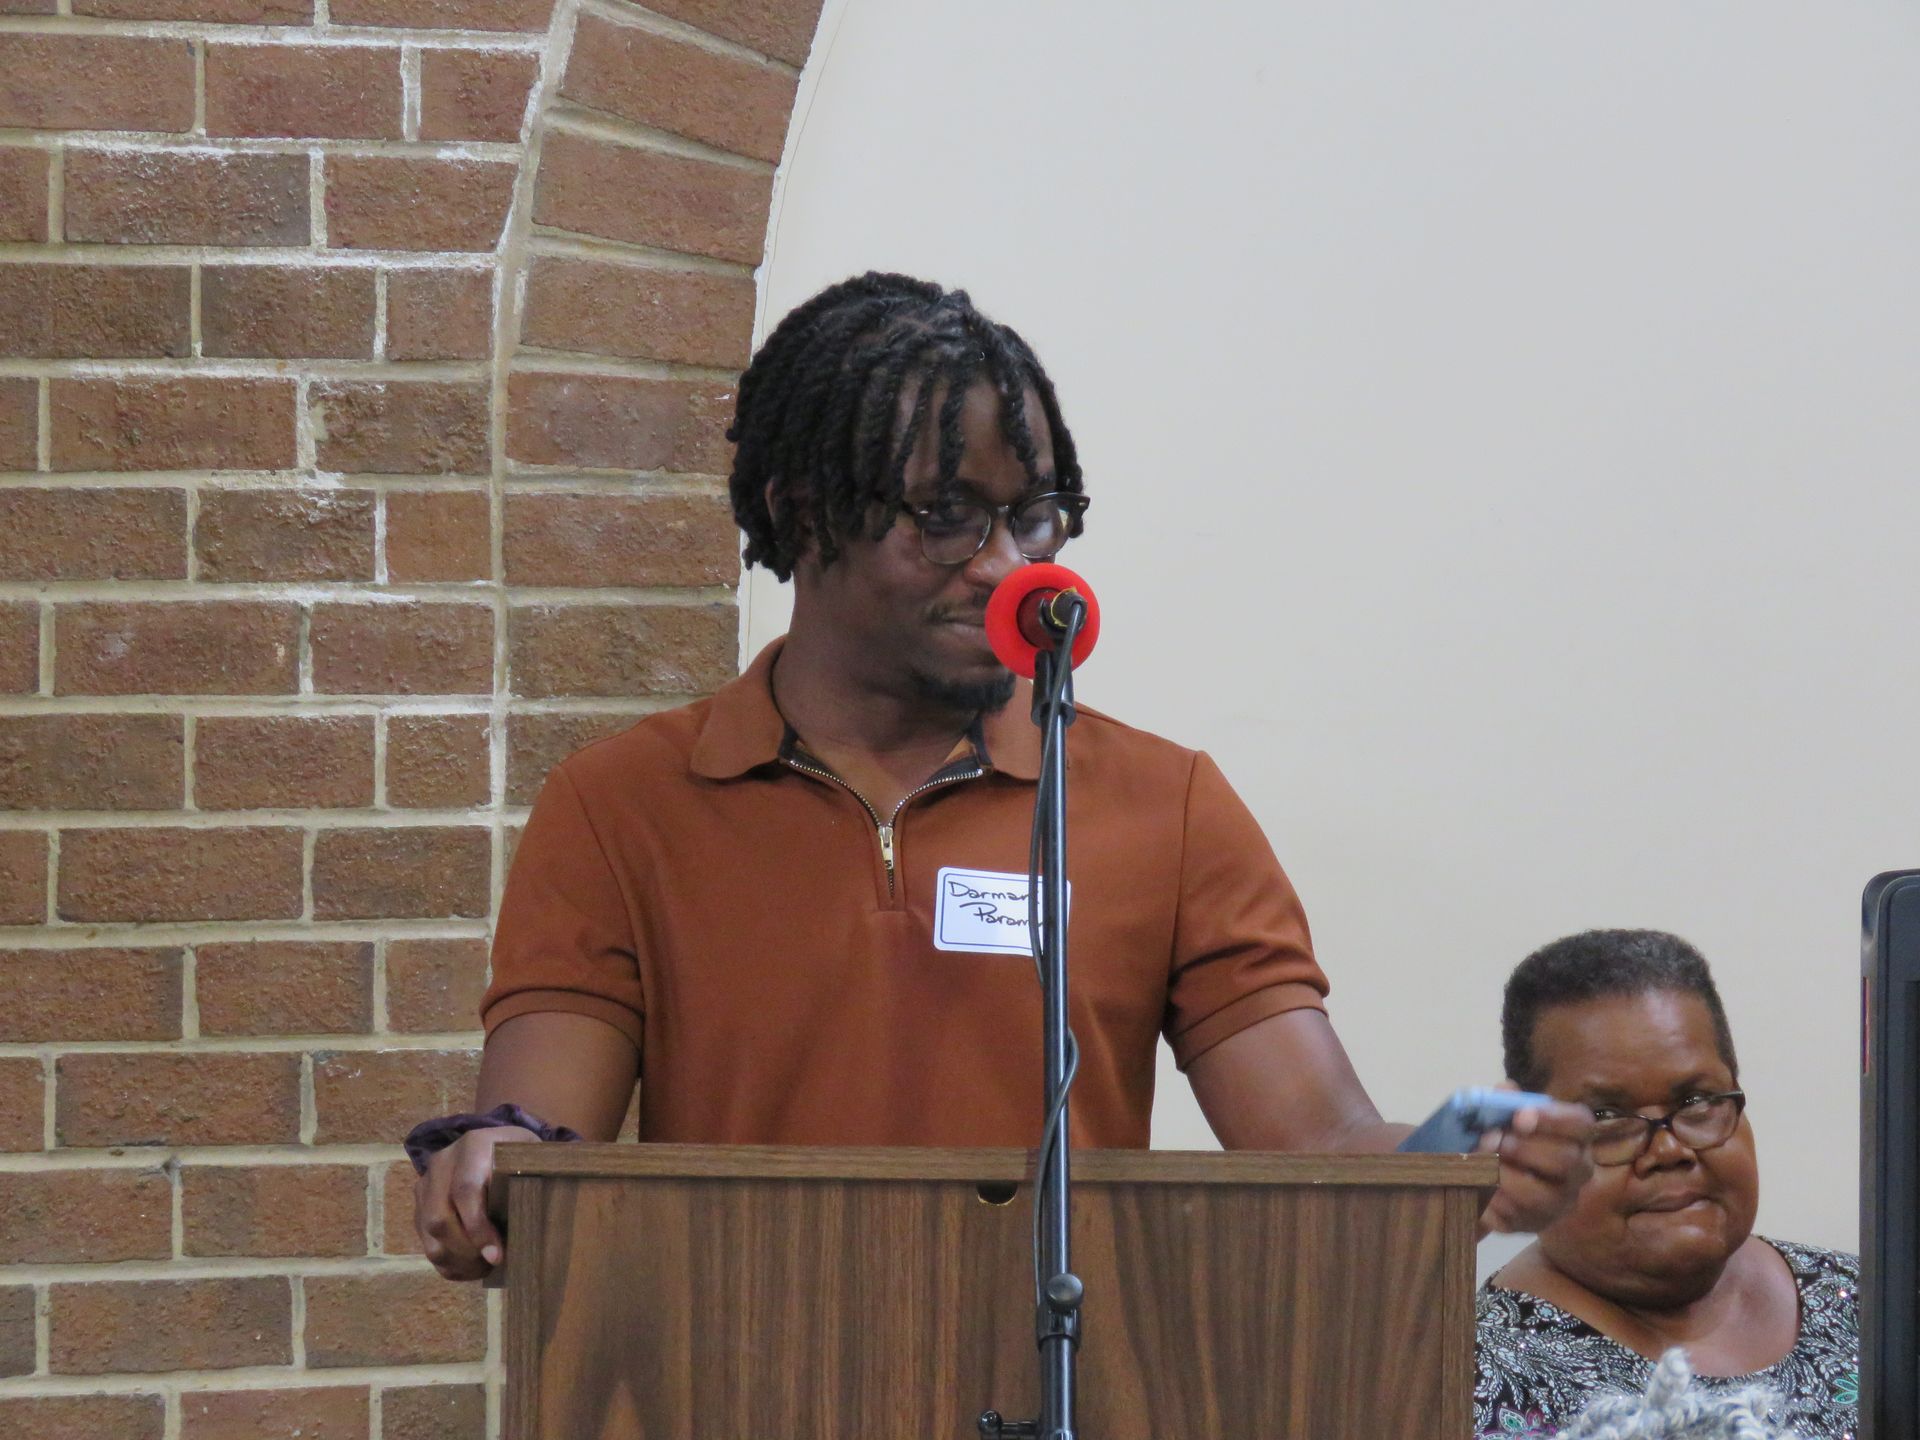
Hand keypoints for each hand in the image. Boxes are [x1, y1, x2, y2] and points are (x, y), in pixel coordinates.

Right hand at [414, 1125, 537, 1280]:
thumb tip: (551, 1219)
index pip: (466, 1190)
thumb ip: (537, 1179)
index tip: (497, 1256)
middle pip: (439, 1219)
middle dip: (467, 1251)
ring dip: (457, 1261)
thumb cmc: (521, 1155)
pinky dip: (449, 1264)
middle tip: (493, 1264)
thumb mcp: (532, 1157)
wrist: (492, 1144)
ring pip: (429, 1235)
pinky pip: (427, 1244)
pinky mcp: (419, 1207)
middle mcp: (442, 1164)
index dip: (478, 1228)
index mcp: (474, 1146)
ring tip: (485, 1267)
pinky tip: (473, 1267)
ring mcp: (425, 1186)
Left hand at [1477, 1100, 1594, 1235]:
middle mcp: (1578, 1173)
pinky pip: (1513, 1217)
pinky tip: (1474, 1183)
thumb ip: (1507, 1100)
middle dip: (1524, 1148)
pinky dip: (1488, 1200)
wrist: (1494, 1175)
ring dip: (1502, 1176)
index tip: (1521, 1115)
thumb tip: (1503, 1090)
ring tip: (1479, 1160)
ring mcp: (1558, 1203)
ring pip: (1538, 1196)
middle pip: (1565, 1161)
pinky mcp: (1533, 1225)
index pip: (1581, 1124)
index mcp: (1577, 1138)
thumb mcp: (1509, 1113)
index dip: (1553, 1119)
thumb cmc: (1511, 1135)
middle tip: (1493, 1138)